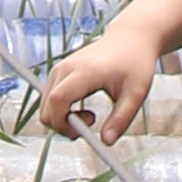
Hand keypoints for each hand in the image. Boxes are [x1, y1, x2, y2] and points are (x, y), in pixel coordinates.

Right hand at [38, 26, 158, 141]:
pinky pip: (49, 100)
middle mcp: (66, 68)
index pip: (57, 100)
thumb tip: (106, 142)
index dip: (63, 123)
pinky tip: (82, 106)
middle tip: (90, 124)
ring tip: (90, 115)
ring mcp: (59, 69)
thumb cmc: (135, 65)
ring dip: (62, 119)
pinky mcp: (58, 72)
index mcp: (85, 72)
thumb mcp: (136, 94)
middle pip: (46, 108)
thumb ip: (121, 118)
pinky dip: (61, 111)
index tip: (85, 131)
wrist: (129, 38)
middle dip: (62, 126)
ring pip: (46, 106)